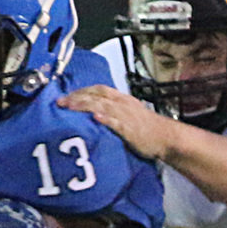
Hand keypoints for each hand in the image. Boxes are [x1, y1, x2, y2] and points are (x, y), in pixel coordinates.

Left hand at [59, 84, 174, 160]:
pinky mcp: (130, 129)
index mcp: (121, 99)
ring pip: (102, 105)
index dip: (81, 91)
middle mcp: (122, 104)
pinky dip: (105, 119)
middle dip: (76, 97)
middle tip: (60, 102)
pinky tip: (95, 118)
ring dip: (84, 105)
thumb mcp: (129, 114)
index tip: (66, 96)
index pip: (98, 89)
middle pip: (96, 95)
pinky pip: (116, 122)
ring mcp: (126, 116)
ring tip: (69, 107)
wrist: (166, 138)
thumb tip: (94, 114)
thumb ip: (113, 112)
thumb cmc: (147, 129)